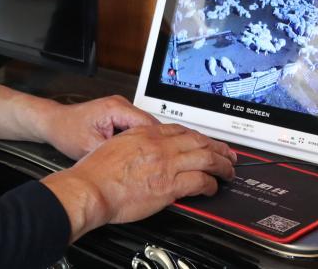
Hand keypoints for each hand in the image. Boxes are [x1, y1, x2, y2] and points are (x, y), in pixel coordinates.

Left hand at [39, 95, 158, 159]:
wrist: (54, 123)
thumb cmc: (66, 131)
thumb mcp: (90, 147)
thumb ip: (114, 154)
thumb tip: (133, 165)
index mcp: (116, 108)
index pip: (148, 124)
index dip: (158, 144)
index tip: (164, 159)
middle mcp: (120, 104)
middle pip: (149, 125)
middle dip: (155, 144)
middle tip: (159, 164)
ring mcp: (120, 108)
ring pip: (144, 127)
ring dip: (146, 142)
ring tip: (148, 161)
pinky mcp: (117, 115)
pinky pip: (135, 127)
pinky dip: (138, 140)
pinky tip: (136, 155)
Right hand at [41, 123, 236, 241]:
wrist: (90, 188)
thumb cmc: (95, 173)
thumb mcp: (114, 146)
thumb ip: (135, 147)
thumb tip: (146, 155)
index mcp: (144, 134)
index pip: (179, 129)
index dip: (197, 135)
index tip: (204, 141)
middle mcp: (158, 145)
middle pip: (198, 140)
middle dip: (217, 147)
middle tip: (227, 154)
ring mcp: (165, 164)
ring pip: (205, 158)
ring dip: (221, 165)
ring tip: (228, 171)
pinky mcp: (169, 185)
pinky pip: (200, 181)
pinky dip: (211, 184)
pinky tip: (212, 188)